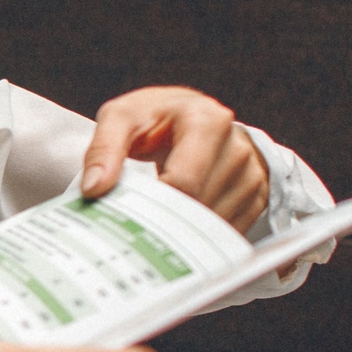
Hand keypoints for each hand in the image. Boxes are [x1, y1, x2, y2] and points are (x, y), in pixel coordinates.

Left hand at [80, 86, 269, 231]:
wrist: (188, 114)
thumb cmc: (153, 116)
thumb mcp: (121, 118)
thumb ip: (103, 149)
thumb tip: (94, 188)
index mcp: (206, 120)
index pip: (184, 181)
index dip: (155, 205)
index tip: (130, 216)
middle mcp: (237, 146)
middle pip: (201, 207)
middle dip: (167, 221)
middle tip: (140, 226)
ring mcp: (251, 172)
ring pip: (216, 225)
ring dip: (184, 233)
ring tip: (159, 222)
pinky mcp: (257, 194)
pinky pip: (230, 230)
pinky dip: (203, 236)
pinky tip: (180, 228)